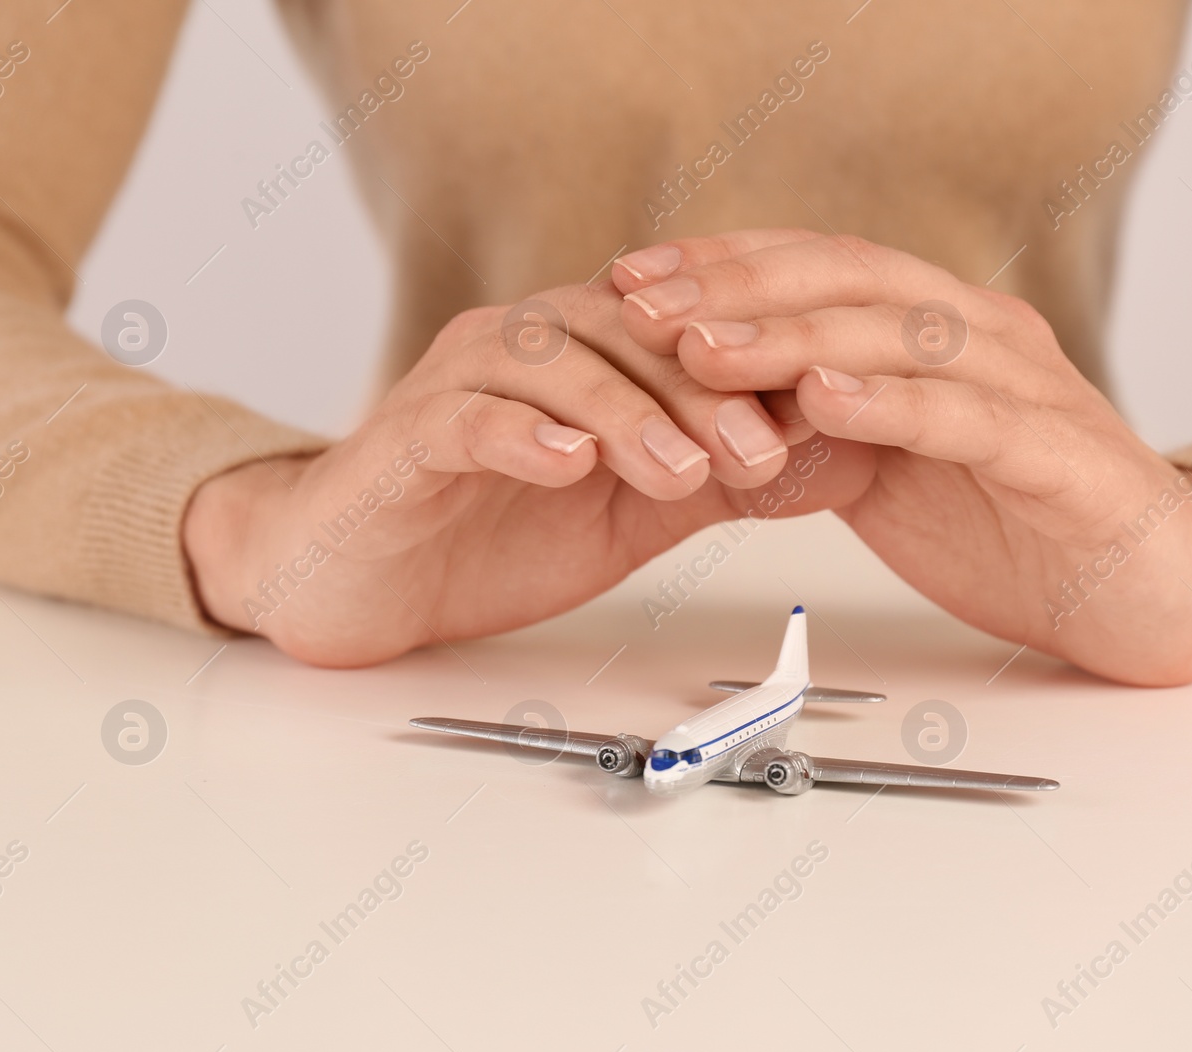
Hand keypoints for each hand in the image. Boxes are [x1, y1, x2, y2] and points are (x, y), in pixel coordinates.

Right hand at [183, 281, 871, 665]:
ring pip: (551, 365)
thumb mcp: (632, 511)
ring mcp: (459, 384)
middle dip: (707, 391)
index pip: (681, 334)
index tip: (826, 417)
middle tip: (770, 450)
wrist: (357, 577)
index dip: (755, 368)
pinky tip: (568, 463)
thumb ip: (717, 478)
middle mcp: (524, 346)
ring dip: (625, 412)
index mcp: (585, 352)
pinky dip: (519, 435)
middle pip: (627, 336)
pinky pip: (464, 419)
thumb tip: (834, 458)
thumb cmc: (490, 532)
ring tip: (684, 469)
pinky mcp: (404, 438)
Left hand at [611, 231, 1191, 684]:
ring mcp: (1027, 390)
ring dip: (793, 339)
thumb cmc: (1024, 527)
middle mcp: (984, 338)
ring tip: (704, 347)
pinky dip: (890, 404)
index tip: (633, 278)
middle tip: (644, 304)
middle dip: (737, 288)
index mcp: (940, 334)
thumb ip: (822, 433)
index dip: (724, 265)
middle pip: (850, 281)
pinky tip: (821, 401)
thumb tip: (716, 414)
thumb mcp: (894, 476)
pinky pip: (966, 416)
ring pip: (898, 338)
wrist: (1161, 590)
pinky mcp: (1061, 456)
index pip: (821, 269)